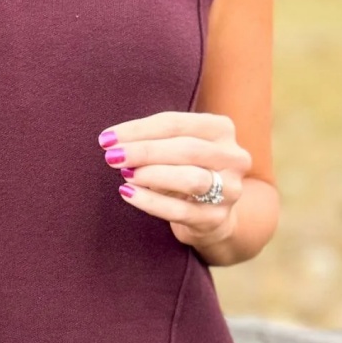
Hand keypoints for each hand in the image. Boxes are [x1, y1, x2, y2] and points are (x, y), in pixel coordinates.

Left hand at [97, 111, 251, 250]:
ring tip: (125, 174)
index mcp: (221, 129)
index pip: (176, 123)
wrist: (210, 215)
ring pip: (190, 179)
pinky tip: (128, 193)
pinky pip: (180, 211)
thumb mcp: (173, 148)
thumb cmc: (184, 170)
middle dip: (144, 151)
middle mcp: (233, 157)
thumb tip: (114, 142)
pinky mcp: (216, 218)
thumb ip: (151, 140)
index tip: (108, 137)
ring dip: (152, 174)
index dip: (139, 129)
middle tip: (112, 156)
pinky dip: (151, 201)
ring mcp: (230, 190)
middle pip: (186, 149)